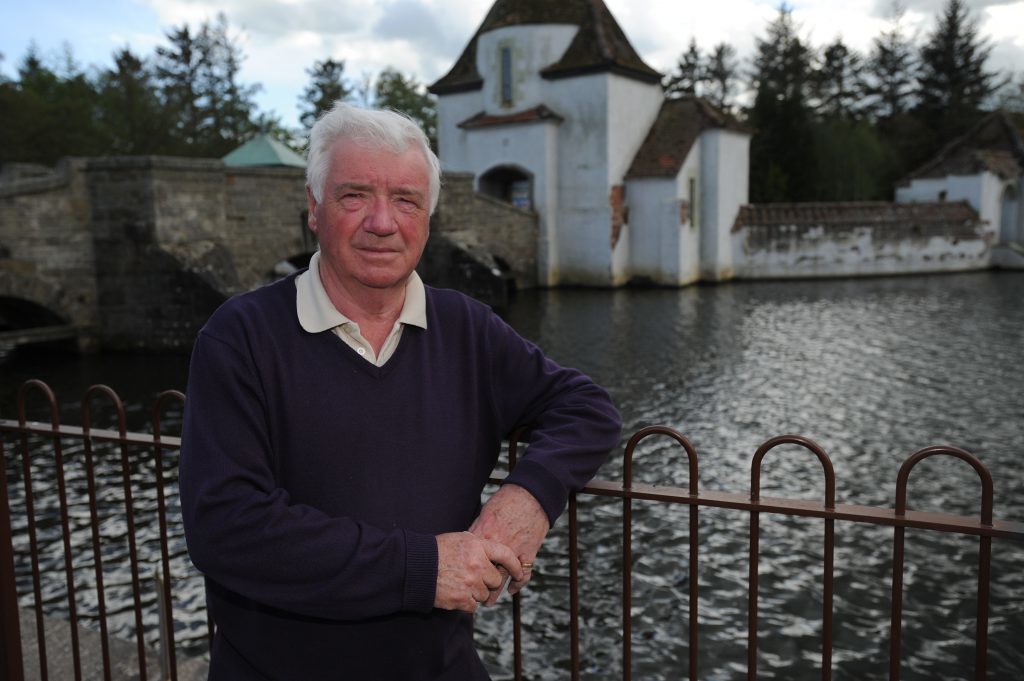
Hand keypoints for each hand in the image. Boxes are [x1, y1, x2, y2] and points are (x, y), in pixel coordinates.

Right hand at [435, 531, 522, 612]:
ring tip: (461, 583)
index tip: (518, 572)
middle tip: (474, 577)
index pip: (506, 555)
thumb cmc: (437, 550)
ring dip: (476, 592)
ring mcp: (470, 583)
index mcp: (478, 546)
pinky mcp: (461, 599)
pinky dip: (467, 602)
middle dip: (487, 581)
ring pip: (485, 594)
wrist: (415, 567)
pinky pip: (474, 606)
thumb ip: (479, 545)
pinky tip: (456, 592)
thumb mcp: (460, 538)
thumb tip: (494, 552)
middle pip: (496, 579)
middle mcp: (477, 564)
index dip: (515, 565)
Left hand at [468, 484, 549, 603]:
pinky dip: (518, 584)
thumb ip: (477, 531)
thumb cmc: (506, 501)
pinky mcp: (529, 553)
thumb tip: (468, 544)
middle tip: (472, 598)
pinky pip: (523, 574)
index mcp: (483, 536)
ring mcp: (514, 551)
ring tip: (488, 602)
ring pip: (503, 579)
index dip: (464, 574)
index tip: (459, 582)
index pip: (470, 561)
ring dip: (495, 592)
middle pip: (484, 574)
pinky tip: (513, 590)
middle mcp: (497, 547)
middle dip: (477, 588)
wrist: (531, 495)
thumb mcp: (485, 514)